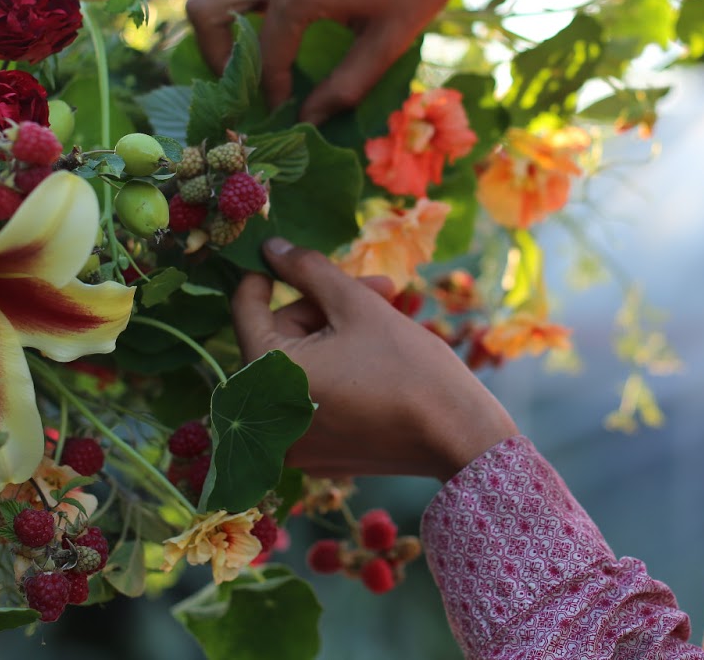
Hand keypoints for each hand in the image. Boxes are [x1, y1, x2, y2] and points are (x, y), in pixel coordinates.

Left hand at [230, 238, 518, 480]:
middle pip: (281, 337)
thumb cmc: (407, 366)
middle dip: (324, 307)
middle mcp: (267, 416)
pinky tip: (376, 358)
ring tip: (386, 315)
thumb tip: (272, 246)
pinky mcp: (317, 456)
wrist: (458, 437)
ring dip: (334, 335)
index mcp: (268, 374)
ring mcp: (292, 443)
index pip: (245, 308)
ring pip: (300, 366)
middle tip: (377, 288)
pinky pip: (313, 400)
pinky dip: (335, 374)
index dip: (267, 273)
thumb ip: (308, 270)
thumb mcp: (357, 305)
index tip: (291, 256)